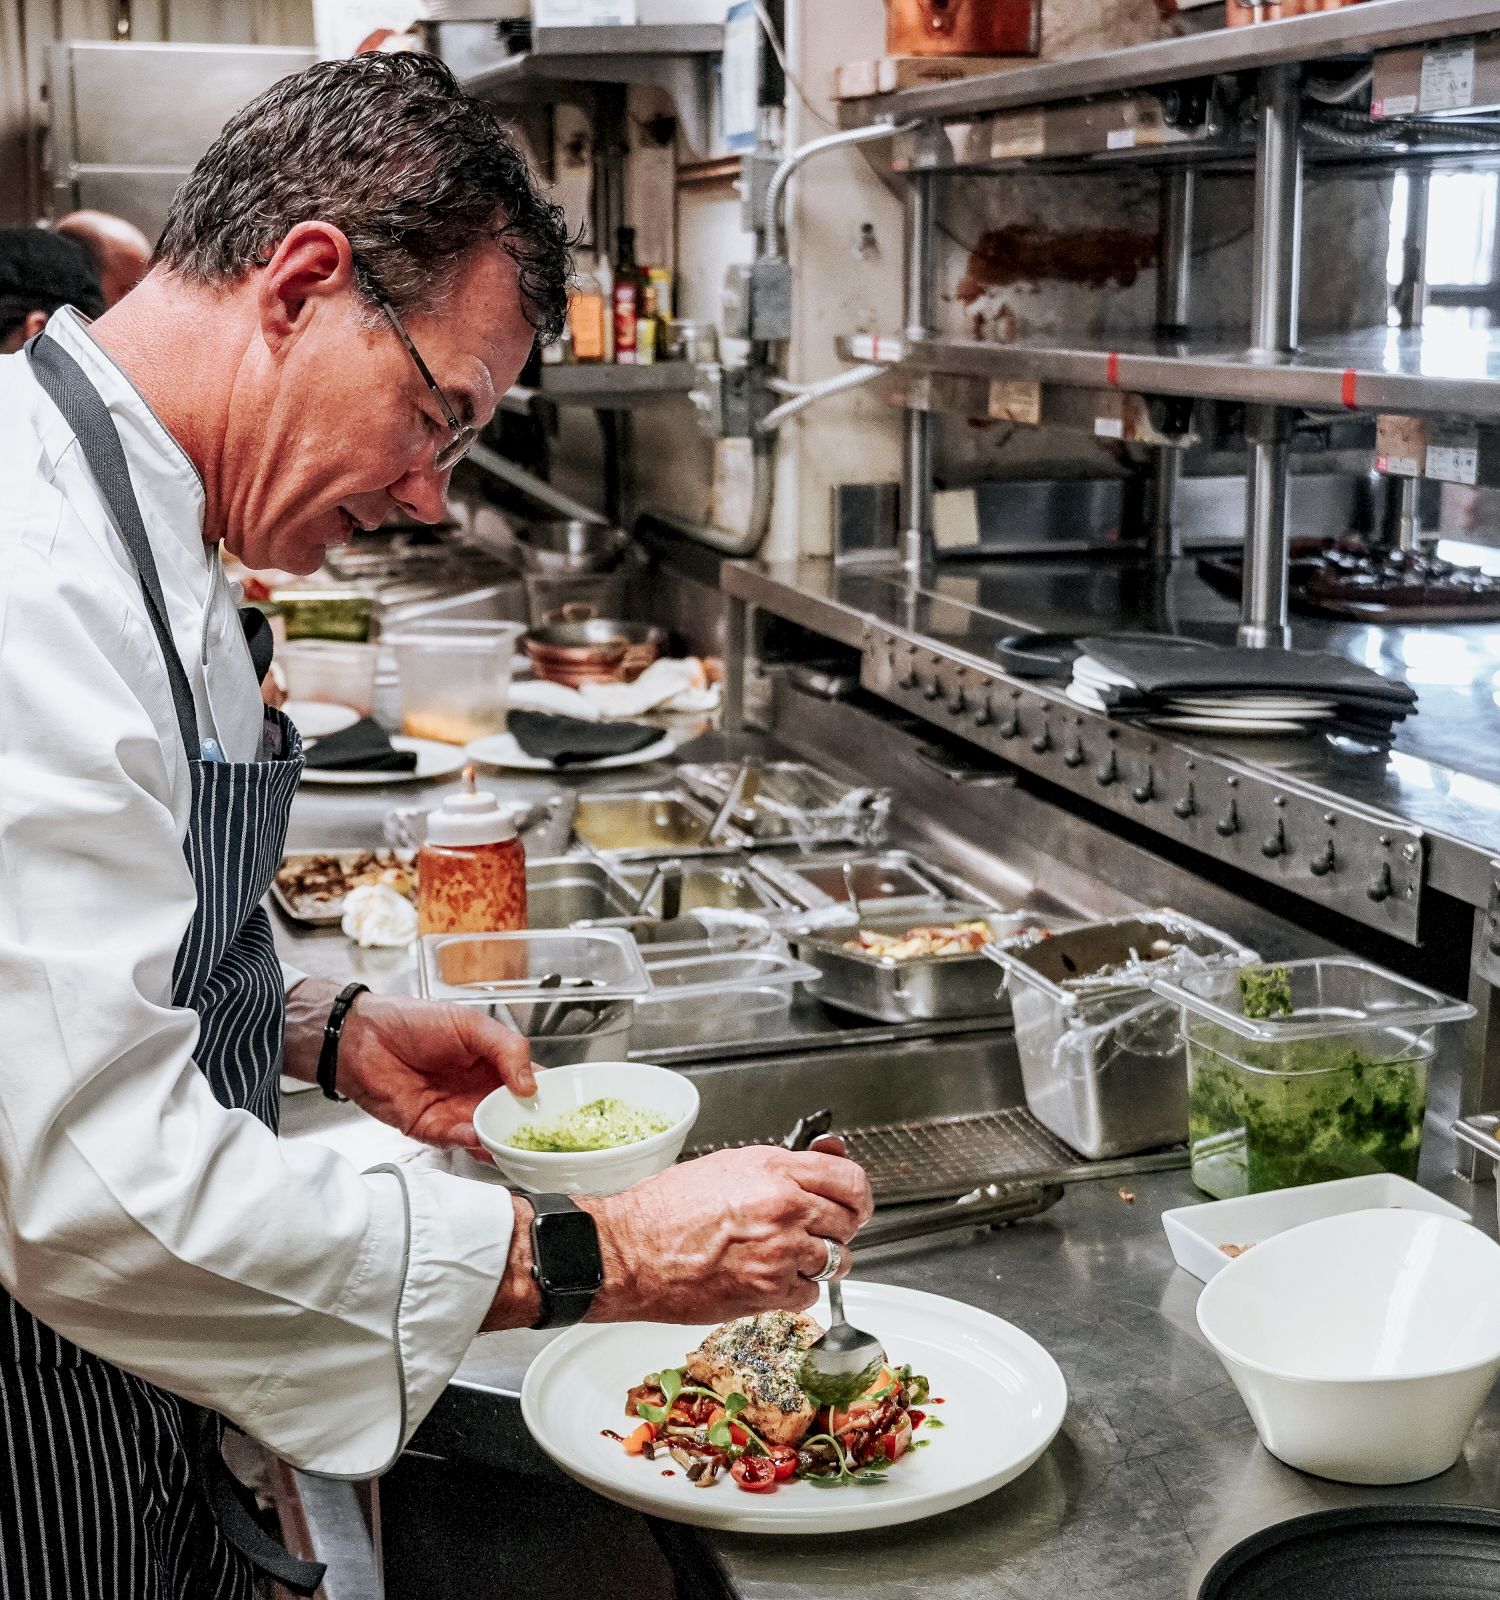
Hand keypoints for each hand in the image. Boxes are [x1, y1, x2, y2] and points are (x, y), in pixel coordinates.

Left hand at [336, 992, 534, 1153]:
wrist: (362, 1037)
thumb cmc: (411, 1021)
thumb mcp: (469, 1023)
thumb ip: (506, 1047)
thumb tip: (530, 1083)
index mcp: (493, 1064)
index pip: (529, 1084)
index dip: (548, 1096)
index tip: (566, 1106)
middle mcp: (477, 1092)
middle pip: (514, 1117)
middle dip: (530, 1127)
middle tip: (546, 1133)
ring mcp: (456, 1112)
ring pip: (489, 1136)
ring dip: (503, 1140)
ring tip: (516, 1141)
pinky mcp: (431, 1129)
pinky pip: (457, 1141)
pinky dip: (471, 1141)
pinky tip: (478, 1134)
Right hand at [581, 1143, 873, 1324]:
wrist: (630, 1252)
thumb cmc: (665, 1208)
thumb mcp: (728, 1165)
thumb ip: (783, 1166)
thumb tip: (825, 1158)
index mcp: (775, 1171)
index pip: (850, 1179)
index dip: (857, 1193)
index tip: (854, 1202)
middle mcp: (784, 1209)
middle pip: (849, 1222)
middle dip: (838, 1227)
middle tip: (819, 1229)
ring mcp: (780, 1254)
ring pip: (835, 1260)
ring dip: (819, 1260)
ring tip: (788, 1254)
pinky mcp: (768, 1293)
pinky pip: (810, 1294)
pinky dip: (798, 1289)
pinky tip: (772, 1277)